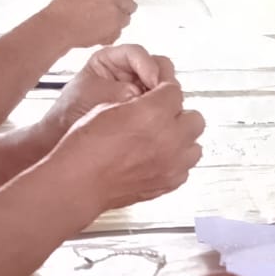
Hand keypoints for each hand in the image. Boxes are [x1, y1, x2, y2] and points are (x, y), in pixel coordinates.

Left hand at [41, 44, 176, 138]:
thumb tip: (145, 93)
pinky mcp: (142, 108)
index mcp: (110, 59)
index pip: (137, 53)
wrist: (61, 138)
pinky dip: (159, 111)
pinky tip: (156, 120)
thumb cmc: (70, 112)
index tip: (153, 82)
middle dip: (160, 82)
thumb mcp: (96, 94)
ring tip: (156, 112)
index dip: (148, 66)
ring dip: (162, 97)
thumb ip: (121, 91)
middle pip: (157, 66)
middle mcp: (127, 71)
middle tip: (160, 99)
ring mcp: (137, 89)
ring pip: (161, 86)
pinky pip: (158, 105)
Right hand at [43, 0, 136, 49]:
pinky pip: (121, 29)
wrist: (59, 26)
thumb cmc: (63, 10)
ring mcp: (114, 10)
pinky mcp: (115, 26)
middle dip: (123, 5)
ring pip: (127, 15)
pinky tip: (100, 32)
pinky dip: (113, 32)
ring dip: (118, 20)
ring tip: (102, 24)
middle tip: (114, 12)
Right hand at [50, 80, 203, 213]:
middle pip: (195, 118)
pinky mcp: (168, 183)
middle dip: (180, 116)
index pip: (175, 91)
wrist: (79, 182)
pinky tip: (159, 160)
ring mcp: (171, 164)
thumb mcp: (107, 108)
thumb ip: (137, 103)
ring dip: (183, 141)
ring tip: (164, 141)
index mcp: (153, 113)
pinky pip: (185, 169)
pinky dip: (175, 164)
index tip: (159, 95)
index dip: (165, 92)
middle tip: (163, 118)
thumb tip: (145, 103)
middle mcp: (169, 138)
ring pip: (195, 146)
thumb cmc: (85, 147)